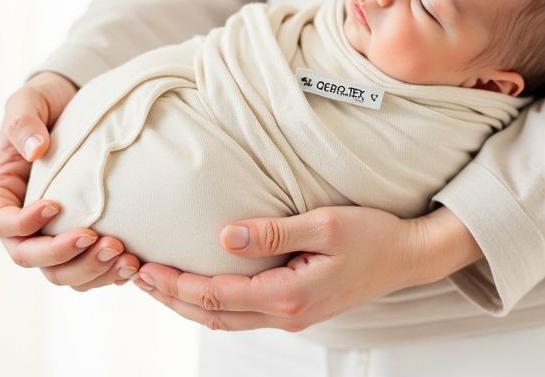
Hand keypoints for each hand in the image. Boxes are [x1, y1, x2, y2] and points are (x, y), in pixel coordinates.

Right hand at [0, 71, 140, 289]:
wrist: (77, 109)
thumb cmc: (46, 104)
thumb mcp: (28, 102)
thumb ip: (24, 121)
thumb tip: (36, 149)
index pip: (1, 224)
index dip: (24, 223)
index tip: (56, 205)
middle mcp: (21, 224)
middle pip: (31, 257)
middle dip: (65, 256)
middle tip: (103, 241)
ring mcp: (51, 236)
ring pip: (62, 274)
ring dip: (93, 271)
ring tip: (126, 258)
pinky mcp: (81, 240)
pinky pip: (89, 271)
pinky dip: (110, 273)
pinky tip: (136, 264)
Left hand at [135, 205, 482, 330]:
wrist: (408, 257)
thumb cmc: (374, 236)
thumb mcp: (327, 224)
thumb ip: (273, 232)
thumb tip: (223, 235)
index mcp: (289, 295)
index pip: (215, 295)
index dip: (175, 283)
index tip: (145, 265)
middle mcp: (286, 314)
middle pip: (211, 314)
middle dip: (170, 297)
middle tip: (135, 275)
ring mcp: (291, 316)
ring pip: (224, 320)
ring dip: (187, 303)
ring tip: (157, 284)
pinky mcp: (297, 309)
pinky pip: (242, 315)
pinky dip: (212, 304)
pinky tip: (200, 289)